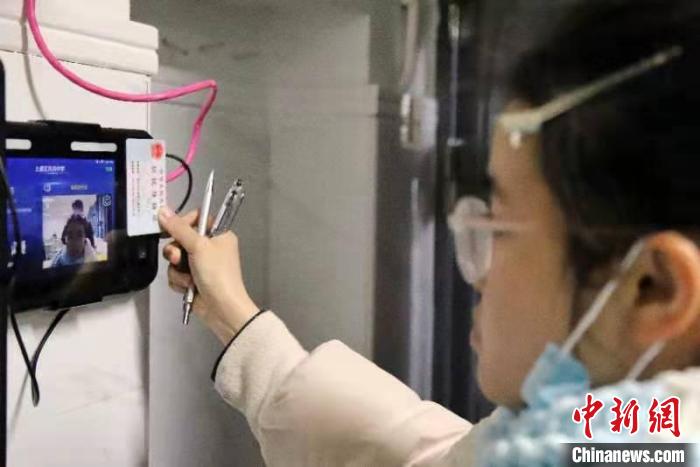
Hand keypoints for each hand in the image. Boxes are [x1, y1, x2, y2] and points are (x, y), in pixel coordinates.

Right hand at [159, 207, 258, 343]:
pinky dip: (179, 281)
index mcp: (219, 234)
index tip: (171, 228)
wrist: (221, 308)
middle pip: (181, 238)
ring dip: (178, 269)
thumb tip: (163, 211)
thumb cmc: (219, 276)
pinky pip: (175, 274)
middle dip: (176, 251)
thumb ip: (179, 228)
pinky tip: (189, 287)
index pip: (197, 218)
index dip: (183, 222)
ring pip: (175, 258)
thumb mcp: (199, 247)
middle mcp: (210, 248)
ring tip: (189, 278)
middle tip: (179, 258)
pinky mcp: (193, 279)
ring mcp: (201, 264)